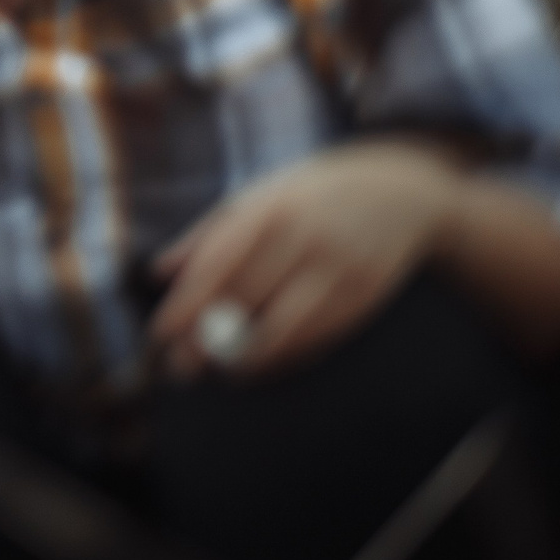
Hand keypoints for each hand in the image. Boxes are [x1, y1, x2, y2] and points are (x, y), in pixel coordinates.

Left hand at [148, 140, 463, 378]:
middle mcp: (306, 238)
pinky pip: (317, 339)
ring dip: (247, 359)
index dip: (187, 304)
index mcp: (270, 209)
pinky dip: (284, 357)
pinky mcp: (365, 296)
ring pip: (285, 331)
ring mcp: (340, 269)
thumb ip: (207, 235)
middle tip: (181, 367)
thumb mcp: (257, 198)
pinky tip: (261, 362)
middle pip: (246, 302)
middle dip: (208, 341)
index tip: (161, 334)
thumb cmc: (309, 198)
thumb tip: (159, 272)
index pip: (218, 264)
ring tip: (220, 369)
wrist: (401, 191)